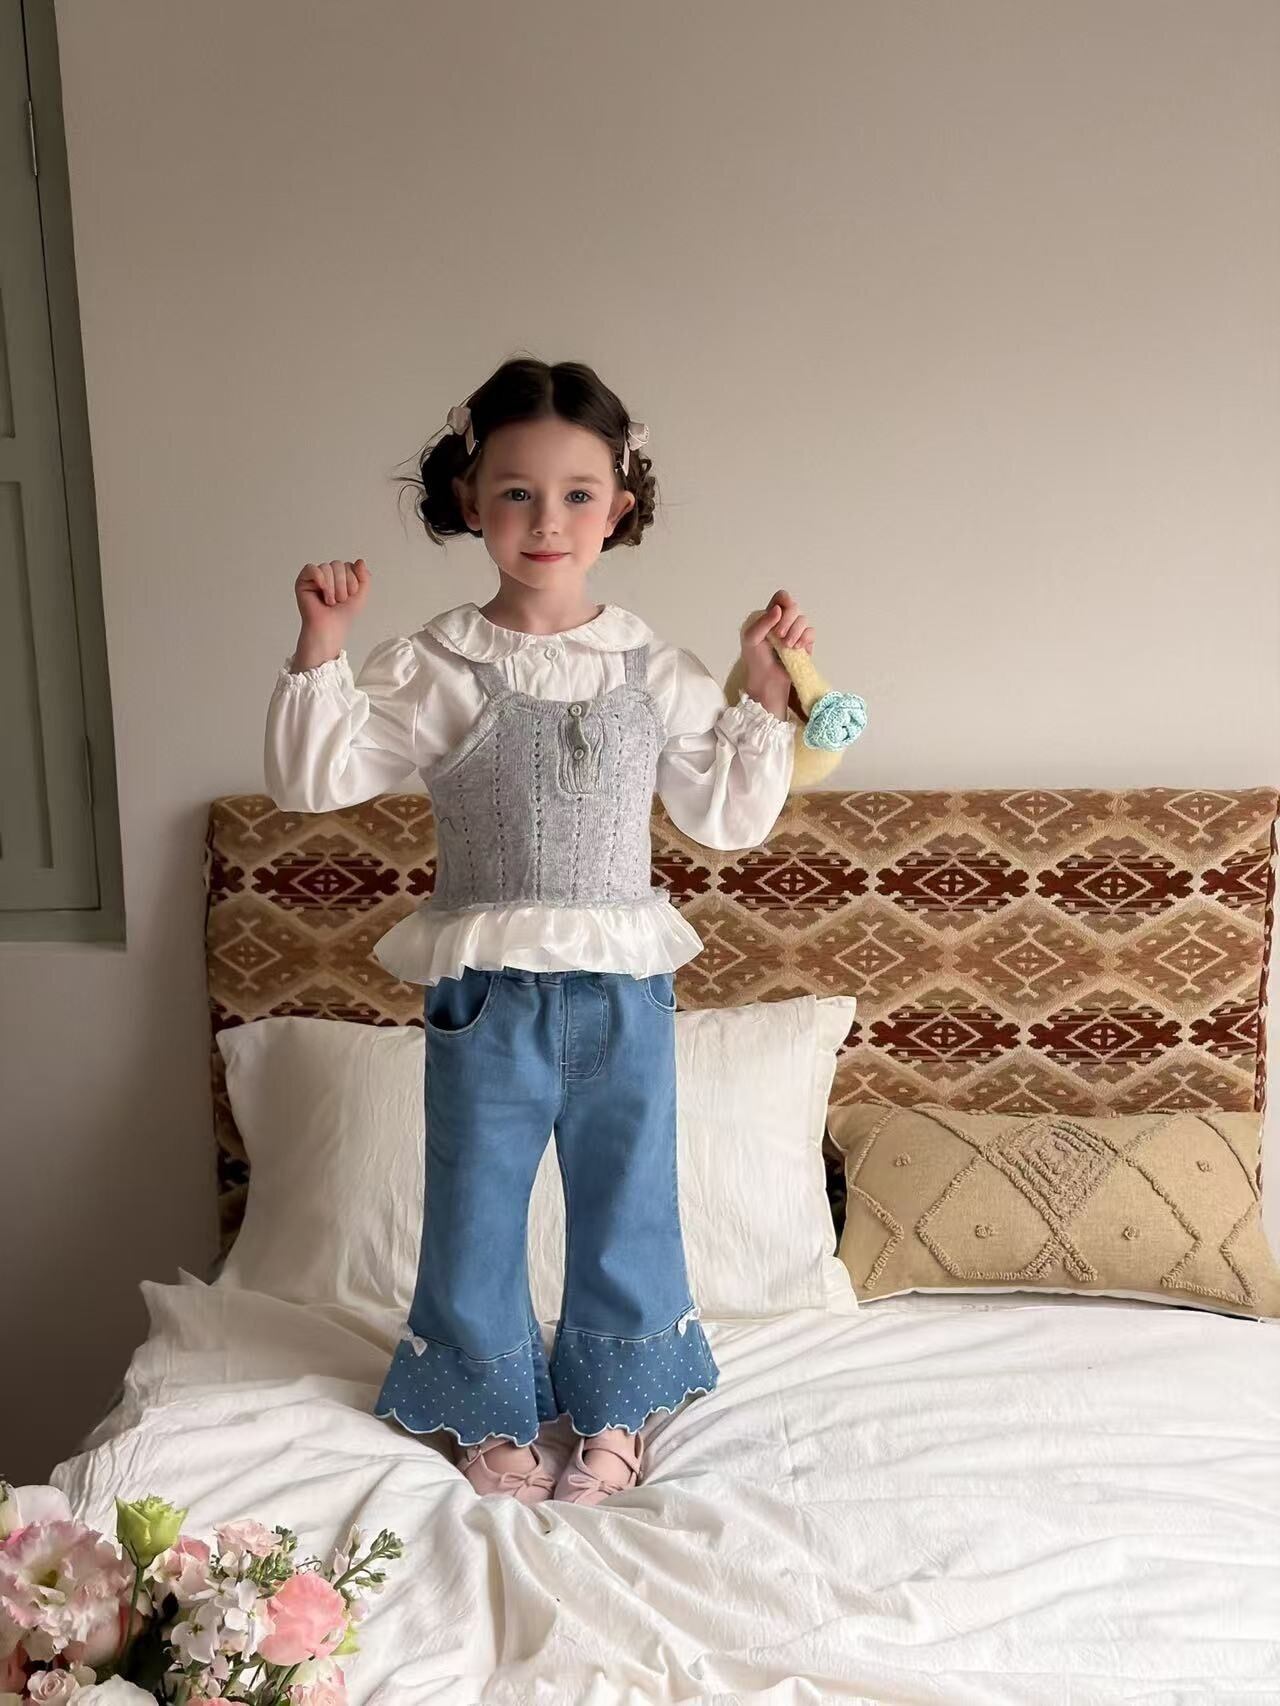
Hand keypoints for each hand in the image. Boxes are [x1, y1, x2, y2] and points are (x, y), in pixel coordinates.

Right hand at [292, 559, 371, 668]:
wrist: (330, 628)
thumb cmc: (343, 616)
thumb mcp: (361, 595)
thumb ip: (365, 577)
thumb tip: (360, 561)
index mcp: (341, 578)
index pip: (349, 566)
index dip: (352, 581)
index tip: (350, 596)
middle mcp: (328, 576)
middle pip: (338, 565)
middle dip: (342, 584)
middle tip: (339, 600)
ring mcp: (315, 578)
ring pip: (327, 567)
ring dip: (332, 587)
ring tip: (330, 601)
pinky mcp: (303, 582)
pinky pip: (311, 568)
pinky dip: (319, 578)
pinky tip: (322, 588)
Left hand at [739, 590, 813, 719]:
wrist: (766, 680)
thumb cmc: (755, 659)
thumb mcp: (751, 638)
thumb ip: (763, 621)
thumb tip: (779, 609)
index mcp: (769, 616)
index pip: (781, 598)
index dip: (784, 600)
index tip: (781, 610)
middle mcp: (783, 621)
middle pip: (794, 607)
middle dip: (788, 620)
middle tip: (779, 635)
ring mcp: (795, 632)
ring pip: (803, 620)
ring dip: (796, 632)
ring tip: (787, 646)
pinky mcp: (804, 643)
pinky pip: (811, 633)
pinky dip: (805, 639)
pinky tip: (797, 648)